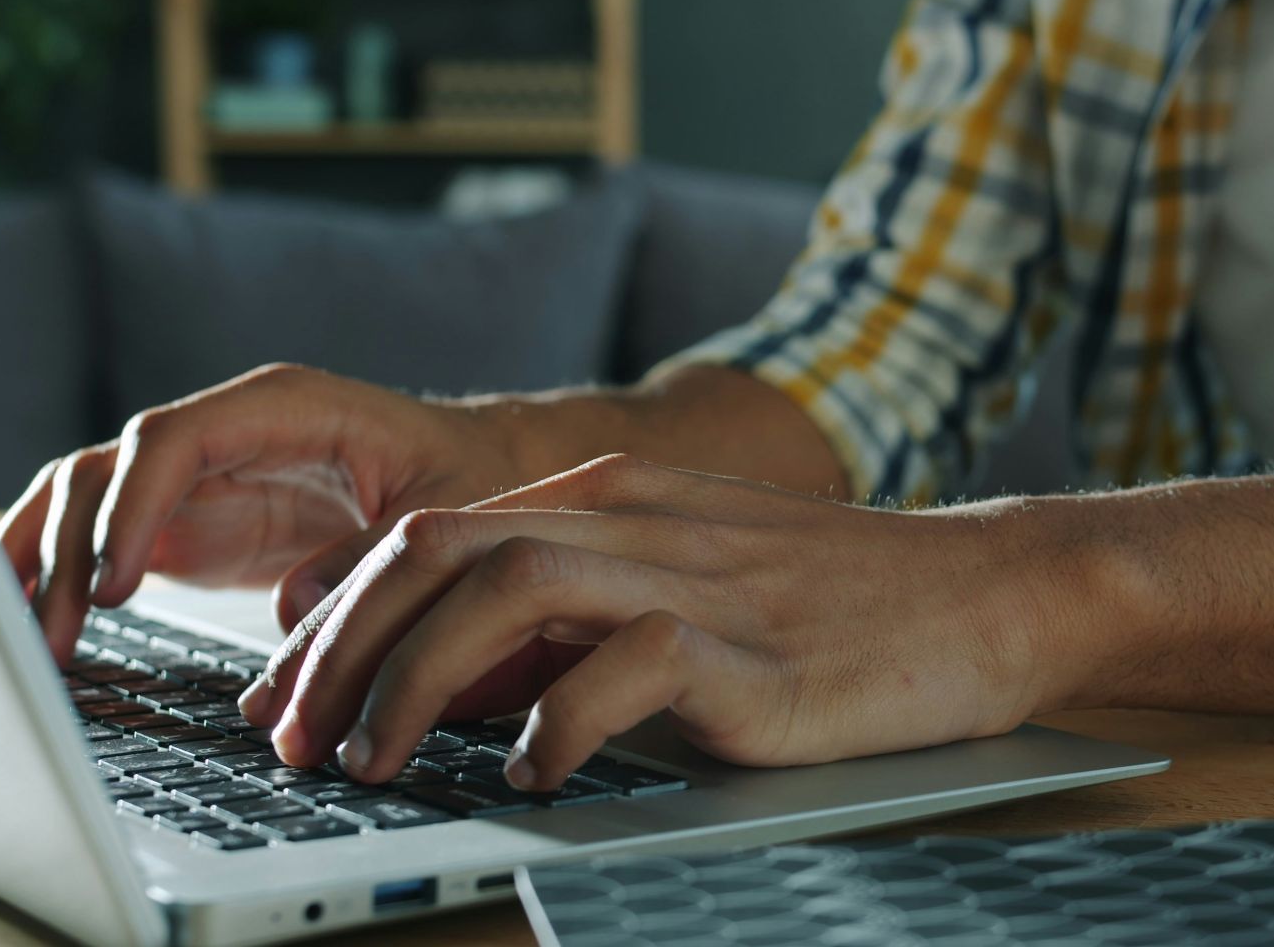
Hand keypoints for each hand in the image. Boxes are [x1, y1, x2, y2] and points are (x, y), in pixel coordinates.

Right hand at [0, 364, 583, 661]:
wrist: (485, 472)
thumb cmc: (471, 477)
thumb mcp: (443, 512)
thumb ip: (369, 555)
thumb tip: (292, 610)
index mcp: (284, 408)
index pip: (174, 439)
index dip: (132, 507)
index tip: (115, 584)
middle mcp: (226, 430)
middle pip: (109, 468)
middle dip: (69, 547)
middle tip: (57, 638)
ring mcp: (201, 476)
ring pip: (87, 498)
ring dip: (47, 563)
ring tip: (39, 648)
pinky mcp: (192, 522)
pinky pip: (104, 538)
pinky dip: (63, 575)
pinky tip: (41, 630)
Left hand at [238, 455, 1087, 790]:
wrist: (985, 593)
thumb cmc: (836, 606)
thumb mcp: (682, 589)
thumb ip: (571, 621)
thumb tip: (450, 689)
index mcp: (611, 498)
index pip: (428, 538)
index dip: (335, 620)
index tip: (288, 700)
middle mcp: (634, 519)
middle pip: (435, 552)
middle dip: (340, 649)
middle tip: (295, 742)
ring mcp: (691, 574)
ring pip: (501, 588)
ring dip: (413, 681)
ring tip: (376, 763)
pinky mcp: (750, 647)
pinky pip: (620, 667)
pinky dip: (554, 722)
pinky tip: (534, 774)